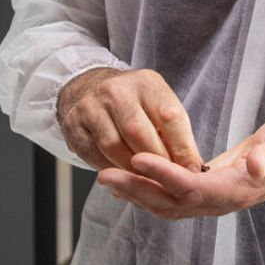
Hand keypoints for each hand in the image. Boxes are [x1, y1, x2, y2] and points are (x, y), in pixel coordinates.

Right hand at [57, 67, 203, 172]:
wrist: (89, 87)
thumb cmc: (133, 102)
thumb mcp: (157, 104)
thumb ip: (173, 132)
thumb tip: (191, 168)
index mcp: (146, 83)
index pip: (169, 117)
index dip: (183, 148)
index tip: (192, 170)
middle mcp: (116, 90)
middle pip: (139, 133)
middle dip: (157, 162)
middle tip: (168, 181)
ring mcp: (91, 106)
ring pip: (114, 147)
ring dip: (132, 170)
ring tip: (145, 180)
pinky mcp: (73, 124)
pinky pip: (93, 154)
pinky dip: (110, 169)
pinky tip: (121, 175)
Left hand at [99, 116, 264, 220]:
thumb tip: (254, 167)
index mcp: (236, 190)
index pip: (193, 187)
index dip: (164, 176)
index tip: (138, 159)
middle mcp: (221, 201)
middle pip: (172, 203)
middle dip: (138, 190)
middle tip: (104, 175)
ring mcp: (213, 200)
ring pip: (168, 204)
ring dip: (136, 193)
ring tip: (106, 178)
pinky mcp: (207, 192)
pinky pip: (171, 198)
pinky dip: (147, 191)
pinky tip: (127, 180)